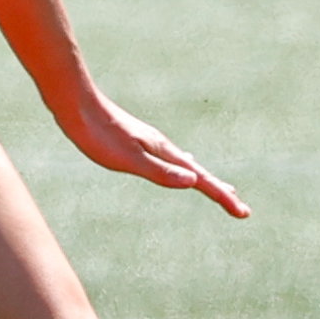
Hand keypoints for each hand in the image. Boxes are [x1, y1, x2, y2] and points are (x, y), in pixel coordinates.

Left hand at [51, 87, 246, 218]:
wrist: (75, 105)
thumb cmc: (98, 135)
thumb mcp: (129, 160)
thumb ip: (160, 172)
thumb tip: (193, 183)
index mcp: (164, 152)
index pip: (201, 180)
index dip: (222, 197)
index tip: (244, 213)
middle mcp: (163, 146)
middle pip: (199, 172)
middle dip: (220, 190)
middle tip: (240, 207)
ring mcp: (151, 143)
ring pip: (186, 165)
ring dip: (204, 179)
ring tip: (218, 188)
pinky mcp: (138, 141)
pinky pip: (173, 159)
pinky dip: (185, 168)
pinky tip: (181, 165)